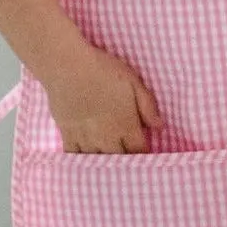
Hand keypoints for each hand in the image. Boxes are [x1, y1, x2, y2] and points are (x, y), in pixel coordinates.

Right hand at [43, 42, 163, 152]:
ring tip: (110, 158)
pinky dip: (83, 160)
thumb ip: (148, 106)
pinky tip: (87, 158)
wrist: (67, 66)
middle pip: (119, 159)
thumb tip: (159, 127)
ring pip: (98, 160)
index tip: (144, 149)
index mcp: (125, 125)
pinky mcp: (67, 135)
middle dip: (126, 159)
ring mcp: (86, 138)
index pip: (139, 150)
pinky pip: (76, 157)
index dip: (144, 152)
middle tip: (128, 155)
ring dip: (106, 161)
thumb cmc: (103, 70)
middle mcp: (106, 137)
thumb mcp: (133, 81)